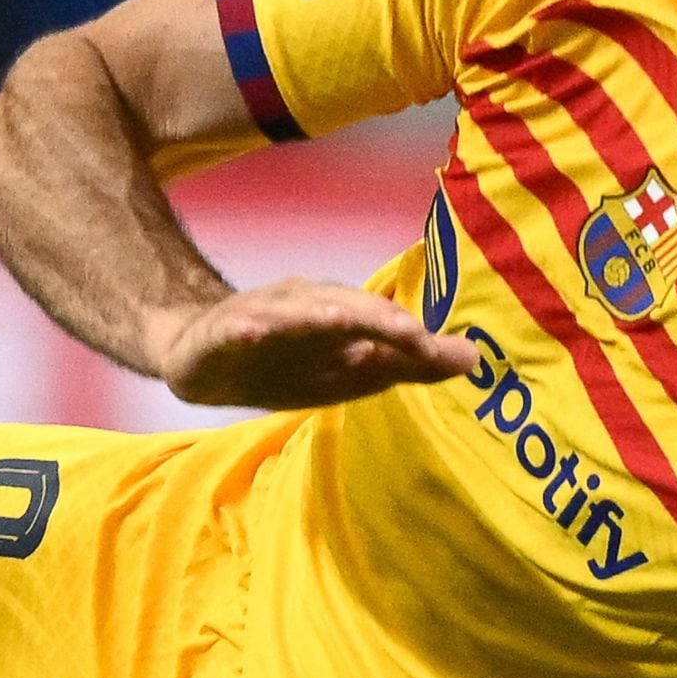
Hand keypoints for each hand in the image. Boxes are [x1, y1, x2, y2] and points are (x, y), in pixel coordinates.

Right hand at [148, 281, 470, 410]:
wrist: (201, 356)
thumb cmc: (287, 361)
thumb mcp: (350, 372)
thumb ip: (409, 364)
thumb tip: (475, 359)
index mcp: (339, 315)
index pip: (382, 322)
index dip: (413, 336)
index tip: (448, 354)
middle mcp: (305, 305)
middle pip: (344, 308)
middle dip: (377, 319)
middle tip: (411, 334)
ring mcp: (262, 314)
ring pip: (292, 311)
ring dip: (315, 314)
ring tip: (339, 319)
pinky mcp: (221, 332)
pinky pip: (235, 328)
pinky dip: (246, 328)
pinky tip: (254, 332)